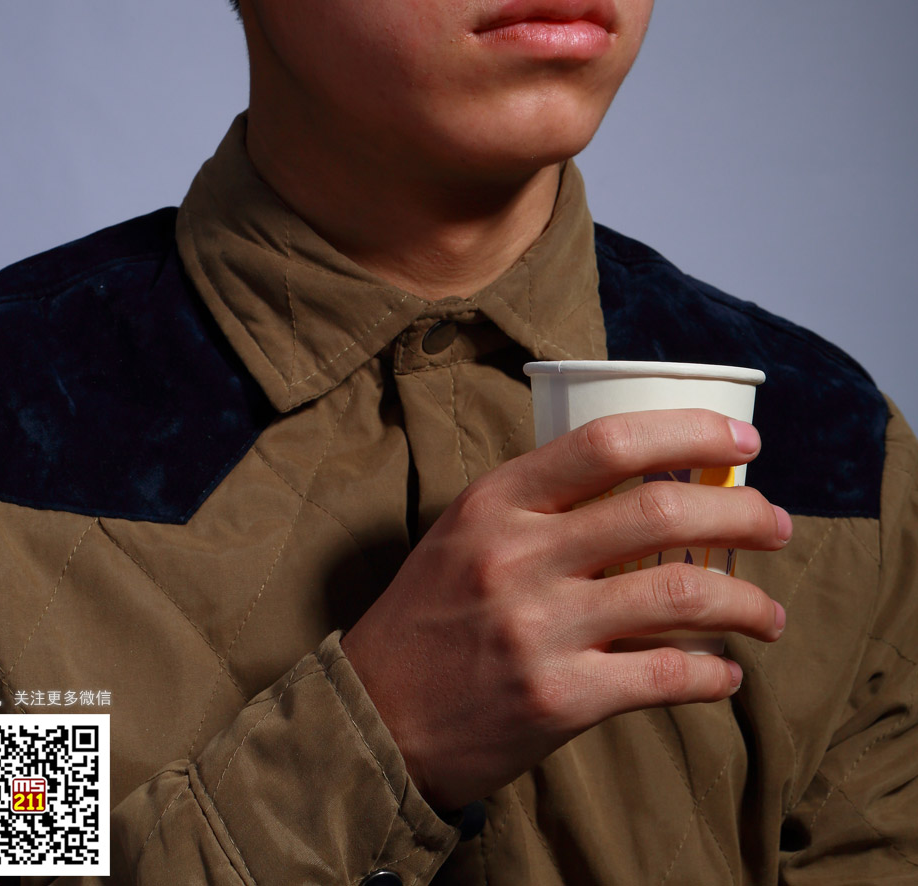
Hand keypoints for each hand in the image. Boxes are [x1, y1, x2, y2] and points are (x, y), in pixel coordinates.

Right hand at [341, 409, 789, 811]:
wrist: (374, 717)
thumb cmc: (431, 615)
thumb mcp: (467, 531)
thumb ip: (540, 504)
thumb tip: (646, 480)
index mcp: (496, 501)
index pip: (606, 443)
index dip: (688, 434)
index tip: (742, 442)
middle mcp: (519, 556)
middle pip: (659, 512)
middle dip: (741, 513)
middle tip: (776, 523)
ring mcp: (539, 630)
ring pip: (677, 595)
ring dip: (745, 602)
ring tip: (770, 614)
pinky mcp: (559, 700)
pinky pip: (664, 676)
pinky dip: (712, 674)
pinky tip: (727, 673)